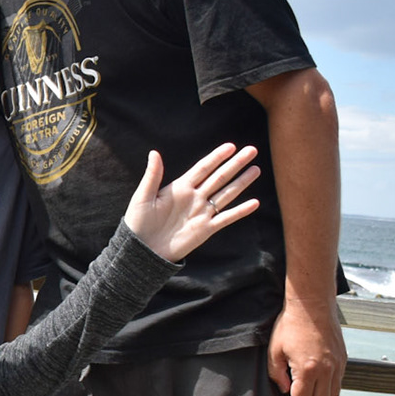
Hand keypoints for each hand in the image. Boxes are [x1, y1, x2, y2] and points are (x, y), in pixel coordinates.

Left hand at [121, 143, 260, 261]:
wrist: (142, 249)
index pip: (203, 168)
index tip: (231, 146)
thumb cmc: (138, 221)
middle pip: (219, 177)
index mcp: (180, 187)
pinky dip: (240, 211)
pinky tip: (254, 203)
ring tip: (256, 169)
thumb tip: (154, 152)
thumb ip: (152, 175)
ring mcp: (202, 213)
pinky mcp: (206, 229)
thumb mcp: (143, 196)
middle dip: (235, 164)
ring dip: (241, 182)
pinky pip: (226, 218)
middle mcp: (195, 197)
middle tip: (252, 150)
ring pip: (226, 194)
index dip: (217, 157)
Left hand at [270, 294, 344, 395]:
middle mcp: (327, 370)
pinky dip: (328, 393)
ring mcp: (338, 365)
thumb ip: (277, 374)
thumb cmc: (291, 325)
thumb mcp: (275, 351)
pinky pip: (338, 384)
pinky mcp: (343, 359)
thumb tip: (284, 390)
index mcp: (308, 369)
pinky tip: (318, 393)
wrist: (312, 305)